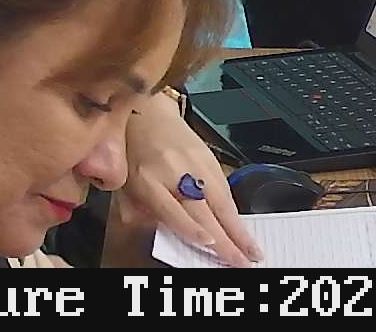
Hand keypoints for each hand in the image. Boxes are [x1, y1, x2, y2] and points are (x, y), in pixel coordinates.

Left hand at [120, 99, 259, 265]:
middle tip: (242, 260)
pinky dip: (234, 213)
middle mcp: (176, 173)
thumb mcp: (123, 185)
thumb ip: (137, 212)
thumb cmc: (133, 153)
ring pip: (223, 201)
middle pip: (206, 209)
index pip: (174, 209)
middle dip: (226, 238)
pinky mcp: (211, 161)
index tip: (210, 243)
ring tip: (252, 250)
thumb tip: (160, 231)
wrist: (150, 115)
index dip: (193, 226)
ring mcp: (197, 165)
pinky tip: (242, 228)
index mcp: (149, 181)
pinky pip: (225, 191)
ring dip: (239, 229)